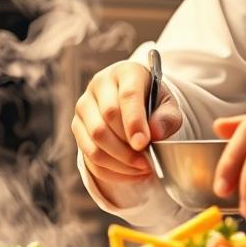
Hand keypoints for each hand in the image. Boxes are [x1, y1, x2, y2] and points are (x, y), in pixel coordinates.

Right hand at [72, 59, 182, 187]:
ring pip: (94, 139)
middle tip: (148, 162)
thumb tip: (155, 133)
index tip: (143, 144)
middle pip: (107, 119)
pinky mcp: (77, 126)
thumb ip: (167, 117)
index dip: (135, 122)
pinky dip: (110, 170)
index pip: (127, 96)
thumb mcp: (168, 105)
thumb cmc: (153, 102)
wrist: (134, 101)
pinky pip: (89, 155)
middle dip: (127, 146)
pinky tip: (130, 173)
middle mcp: (99, 85)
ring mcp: (84, 106)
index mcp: (126, 73)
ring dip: (119, 161)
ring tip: (141, 168)